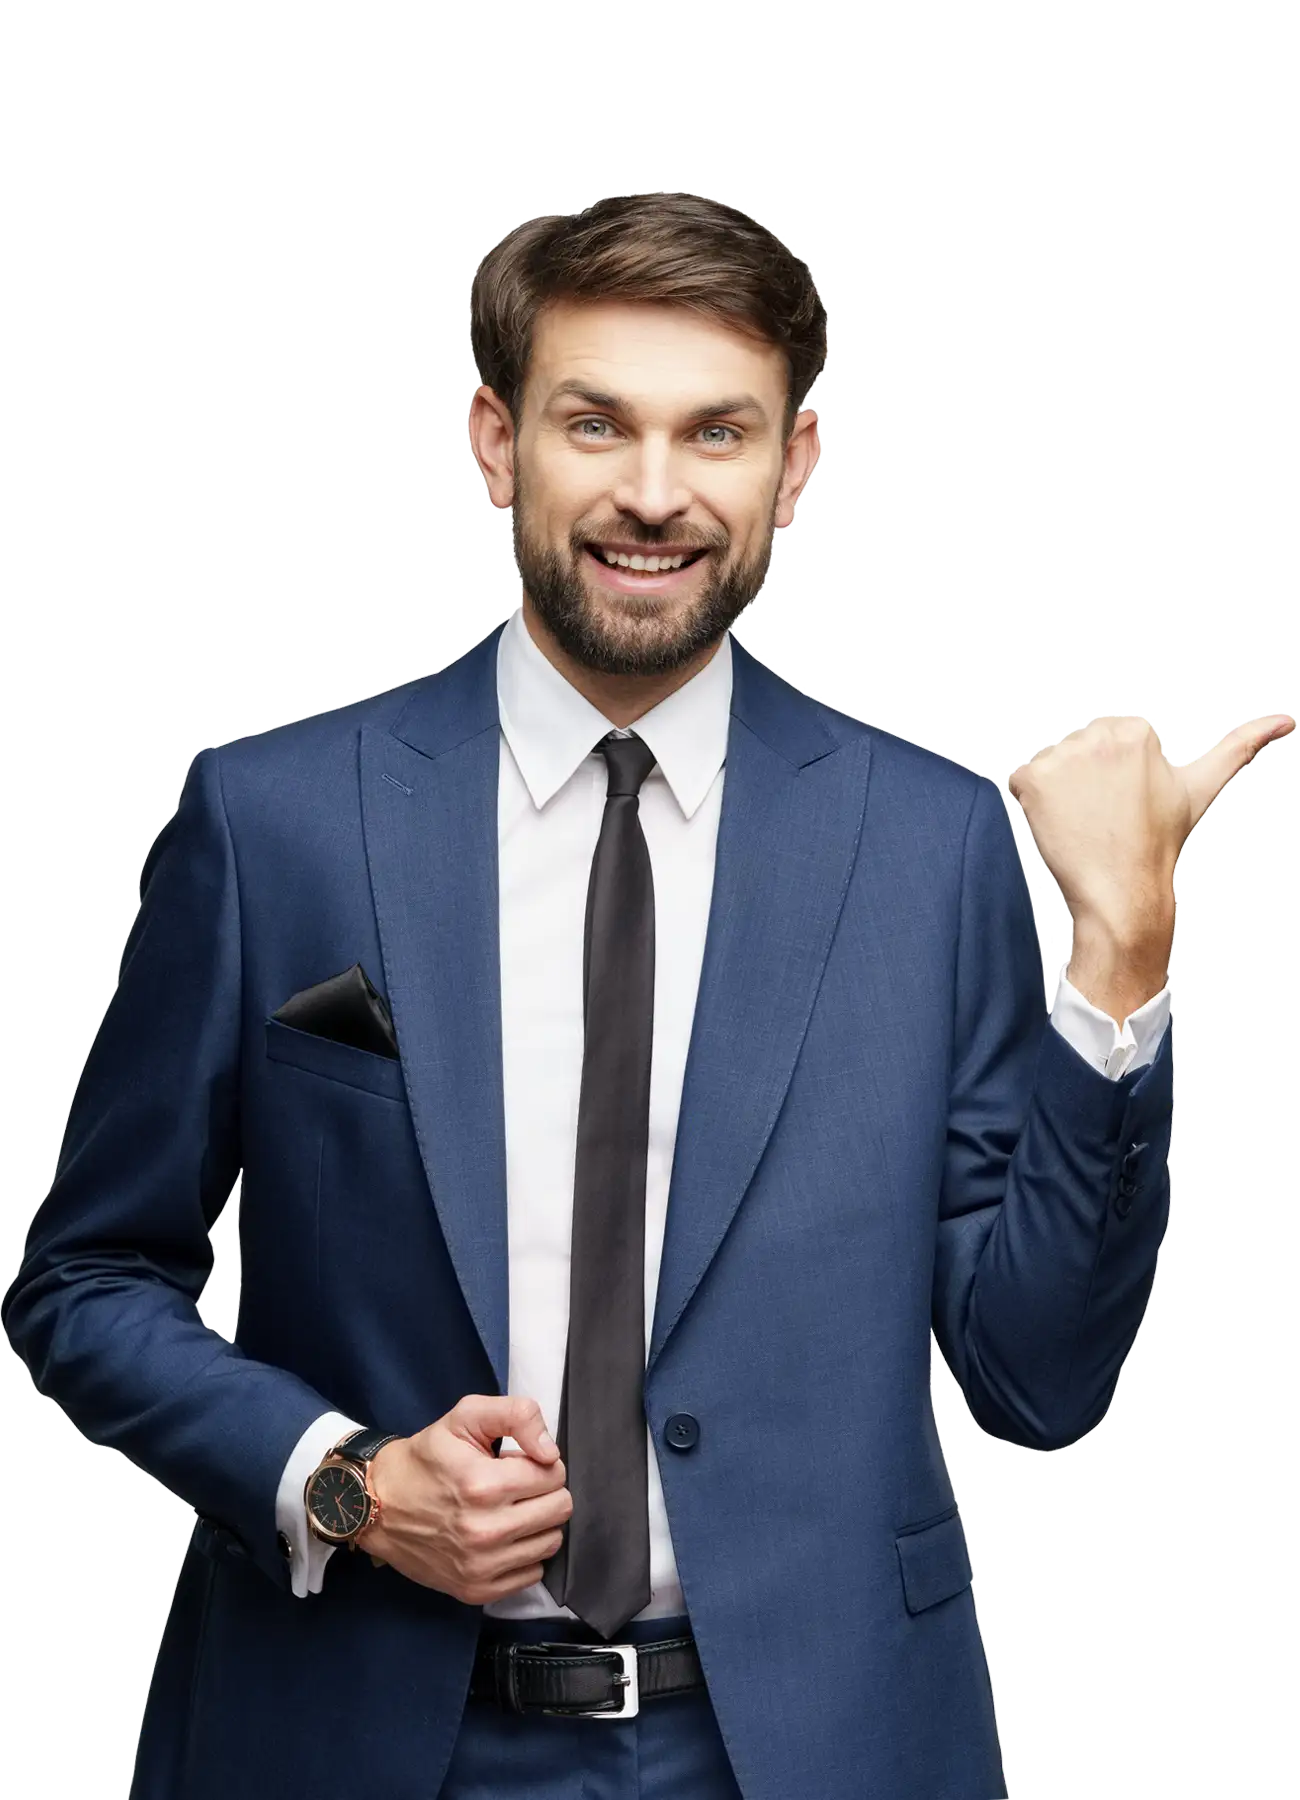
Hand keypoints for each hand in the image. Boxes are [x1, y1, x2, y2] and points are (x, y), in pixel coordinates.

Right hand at [356, 1395, 571, 1605]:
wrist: (378, 1505)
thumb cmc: (426, 1458)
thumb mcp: (465, 1416)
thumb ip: (516, 1416)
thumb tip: (551, 1451)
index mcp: (484, 1484)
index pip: (554, 1474)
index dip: (540, 1462)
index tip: (517, 1463)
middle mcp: (485, 1530)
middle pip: (560, 1509)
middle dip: (545, 1491)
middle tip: (516, 1486)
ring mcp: (480, 1566)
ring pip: (551, 1542)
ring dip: (538, 1523)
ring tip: (510, 1510)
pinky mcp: (476, 1591)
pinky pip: (532, 1574)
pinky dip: (525, 1554)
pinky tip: (503, 1537)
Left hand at [1008, 711, 1295, 943]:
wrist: (1123, 891)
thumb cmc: (1157, 843)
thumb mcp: (1200, 787)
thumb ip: (1240, 745)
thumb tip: (1286, 719)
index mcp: (1137, 730)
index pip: (1104, 738)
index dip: (1109, 773)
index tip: (1122, 800)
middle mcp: (1100, 736)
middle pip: (1074, 748)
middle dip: (1083, 778)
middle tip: (1104, 814)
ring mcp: (1064, 757)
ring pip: (1050, 765)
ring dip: (1059, 791)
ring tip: (1086, 819)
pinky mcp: (1034, 779)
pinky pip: (1021, 780)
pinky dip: (1033, 802)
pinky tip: (1061, 822)